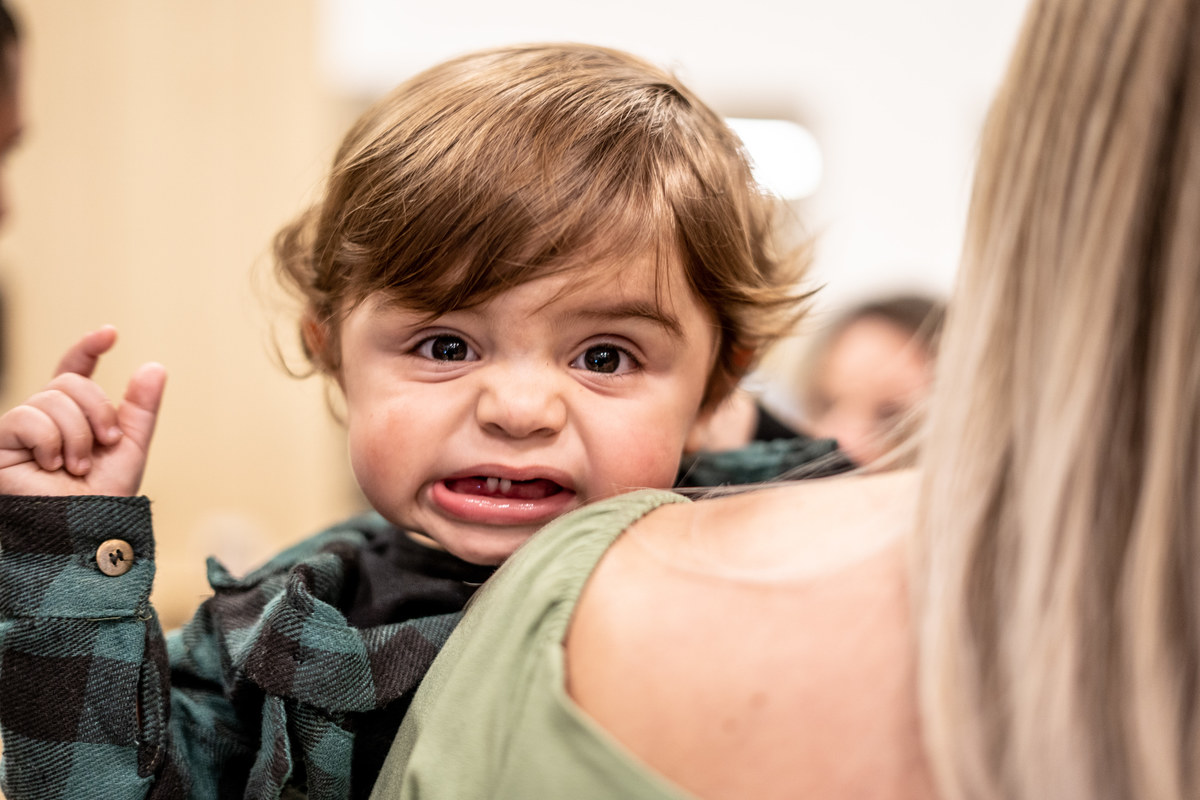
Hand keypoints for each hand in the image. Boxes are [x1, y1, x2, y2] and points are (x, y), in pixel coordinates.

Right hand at [0, 326, 166, 496]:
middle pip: (69, 383)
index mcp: (73, 416)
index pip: (74, 371)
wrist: (83, 529)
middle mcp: (43, 418)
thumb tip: (154, 366)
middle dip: (97, 412)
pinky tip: (51, 466)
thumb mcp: (130, 446)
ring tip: (75, 466)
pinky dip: (50, 442)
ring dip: (77, 435)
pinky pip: (27, 418)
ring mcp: (20, 430)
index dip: (86, 348)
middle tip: (103, 445)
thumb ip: (140, 408)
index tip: (109, 334)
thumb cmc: (103, 497)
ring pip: (51, 398)